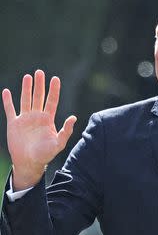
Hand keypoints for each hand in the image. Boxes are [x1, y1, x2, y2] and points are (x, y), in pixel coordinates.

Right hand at [2, 70, 76, 189]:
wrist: (29, 162)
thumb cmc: (46, 154)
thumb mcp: (59, 143)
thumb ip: (66, 131)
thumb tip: (74, 117)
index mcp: (48, 120)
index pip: (52, 101)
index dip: (54, 90)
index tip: (55, 78)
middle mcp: (37, 117)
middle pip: (39, 97)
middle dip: (40, 85)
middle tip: (40, 72)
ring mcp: (25, 119)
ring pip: (26, 100)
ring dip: (26, 89)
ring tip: (28, 77)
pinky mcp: (14, 123)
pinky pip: (10, 109)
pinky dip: (8, 101)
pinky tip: (7, 91)